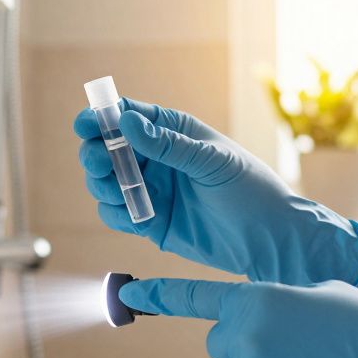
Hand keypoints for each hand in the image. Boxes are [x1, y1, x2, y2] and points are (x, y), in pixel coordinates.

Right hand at [73, 99, 357, 285]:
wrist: (272, 240)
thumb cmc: (252, 190)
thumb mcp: (212, 161)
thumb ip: (168, 143)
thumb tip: (126, 120)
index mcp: (174, 131)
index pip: (127, 116)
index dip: (101, 118)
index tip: (85, 125)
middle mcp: (158, 158)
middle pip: (107, 150)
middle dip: (97, 155)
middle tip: (101, 164)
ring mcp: (153, 190)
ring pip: (107, 183)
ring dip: (102, 186)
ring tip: (118, 192)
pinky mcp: (151, 222)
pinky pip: (118, 214)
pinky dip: (115, 213)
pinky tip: (130, 214)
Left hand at [120, 277, 357, 357]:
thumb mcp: (322, 295)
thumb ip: (277, 301)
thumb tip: (259, 318)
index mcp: (258, 300)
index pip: (195, 297)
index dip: (159, 295)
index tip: (129, 290)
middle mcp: (245, 340)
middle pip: (223, 344)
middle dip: (250, 345)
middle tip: (296, 349)